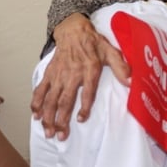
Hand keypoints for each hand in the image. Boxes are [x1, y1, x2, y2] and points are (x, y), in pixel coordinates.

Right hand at [29, 14, 129, 140]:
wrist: (73, 30)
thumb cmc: (94, 44)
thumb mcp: (111, 52)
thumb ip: (121, 67)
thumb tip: (131, 81)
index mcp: (89, 69)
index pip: (87, 91)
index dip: (84, 106)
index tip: (81, 119)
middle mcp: (72, 74)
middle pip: (65, 100)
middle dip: (61, 119)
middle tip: (60, 135)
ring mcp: (58, 75)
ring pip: (50, 99)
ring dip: (48, 116)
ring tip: (48, 131)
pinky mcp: (49, 74)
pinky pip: (41, 90)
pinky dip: (36, 103)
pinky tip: (35, 115)